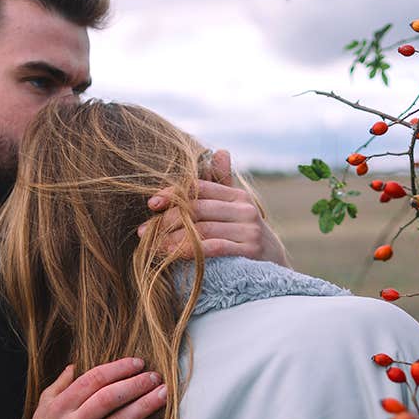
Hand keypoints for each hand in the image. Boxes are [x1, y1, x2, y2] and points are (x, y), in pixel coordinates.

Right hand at [8, 357, 167, 418]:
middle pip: (108, 399)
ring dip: (144, 407)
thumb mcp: (43, 410)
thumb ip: (59, 386)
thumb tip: (74, 365)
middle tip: (156, 377)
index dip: (118, 369)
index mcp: (59, 408)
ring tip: (163, 395)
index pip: (92, 380)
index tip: (138, 363)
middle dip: (135, 385)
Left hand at [139, 149, 290, 266]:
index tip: (152, 204)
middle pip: (197, 209)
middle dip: (166, 220)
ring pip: (201, 229)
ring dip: (172, 238)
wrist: (274, 267)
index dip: (173, 194)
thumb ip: (222, 184)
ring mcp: (249, 231)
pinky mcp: (250, 252)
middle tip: (144, 231)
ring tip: (152, 246)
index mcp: (238, 196)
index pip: (199, 188)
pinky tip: (172, 256)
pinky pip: (213, 248)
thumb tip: (220, 151)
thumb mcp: (236, 209)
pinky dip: (190, 251)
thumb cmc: (245, 237)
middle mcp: (245, 210)